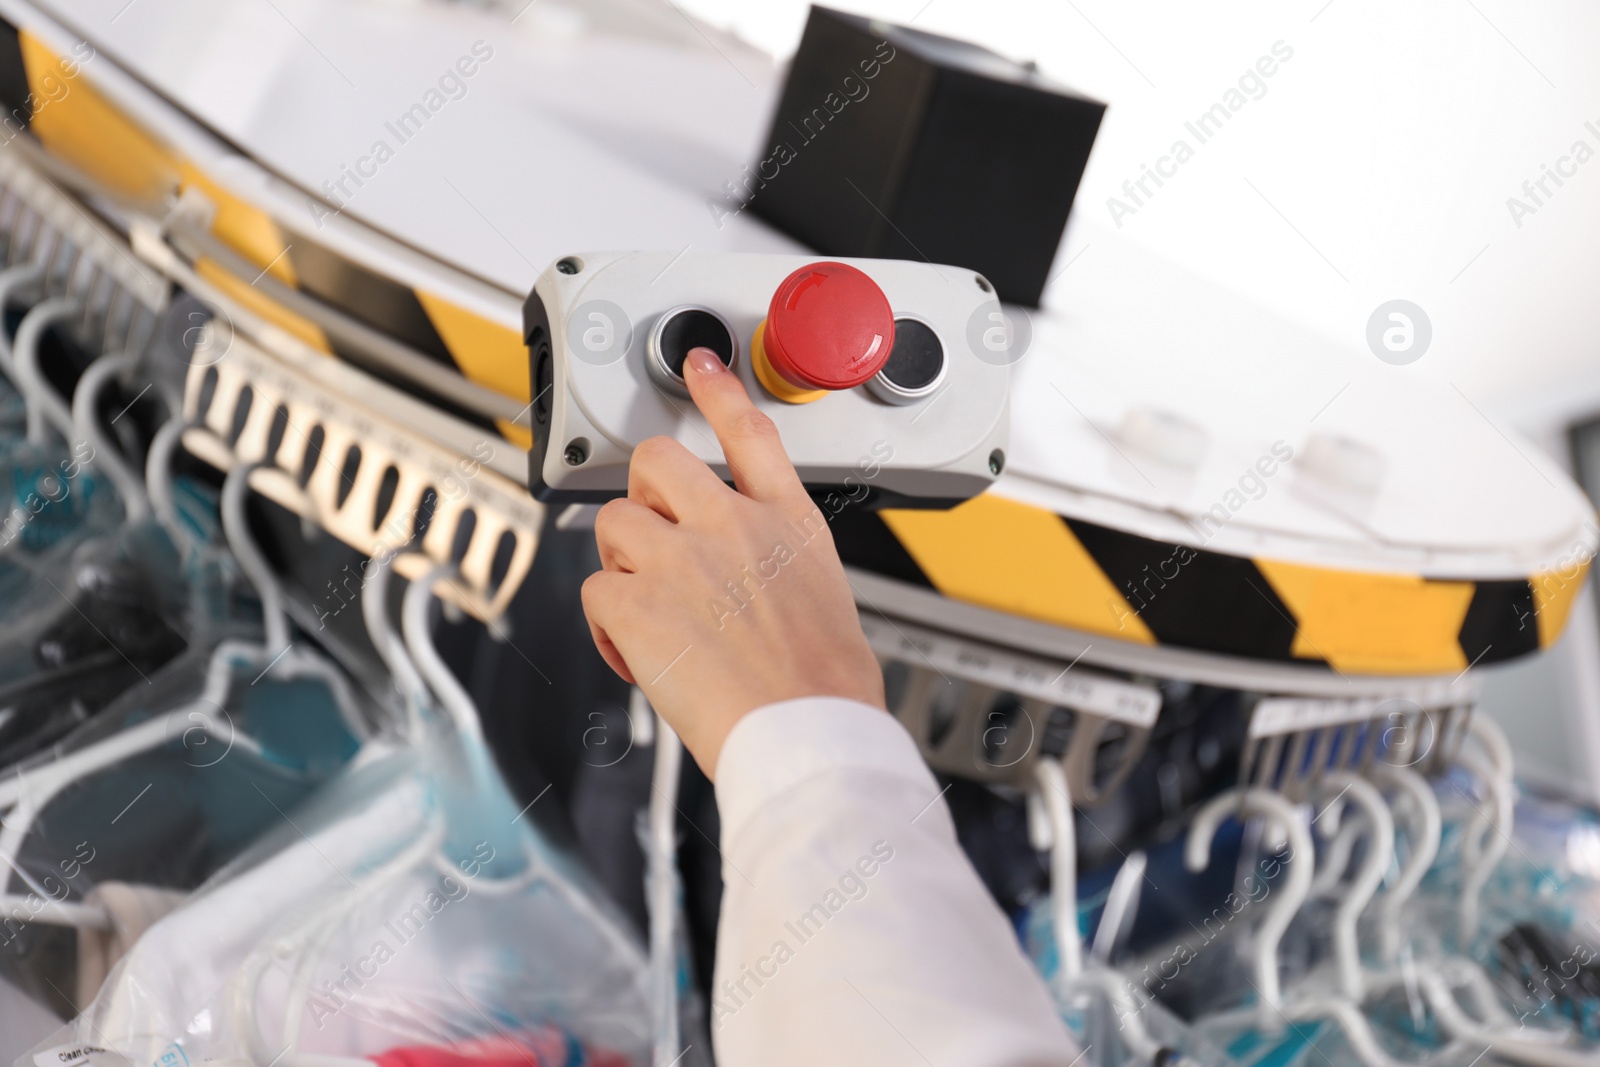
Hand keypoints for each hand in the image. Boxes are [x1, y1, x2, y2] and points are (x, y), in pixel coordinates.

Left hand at [581, 347, 885, 778]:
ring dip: (623, 562)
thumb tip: (745, 570)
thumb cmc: (825, 686)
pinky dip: (609, 626)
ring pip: (613, 523)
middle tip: (654, 533)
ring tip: (653, 609)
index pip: (748, 430)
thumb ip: (775, 560)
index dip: (718, 389)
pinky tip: (640, 653)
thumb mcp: (824, 594)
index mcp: (787, 521)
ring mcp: (680, 558)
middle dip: (644, 491)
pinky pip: (595, 591)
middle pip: (656, 460)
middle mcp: (732, 526)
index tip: (700, 362)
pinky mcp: (636, 602)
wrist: (809, 732)